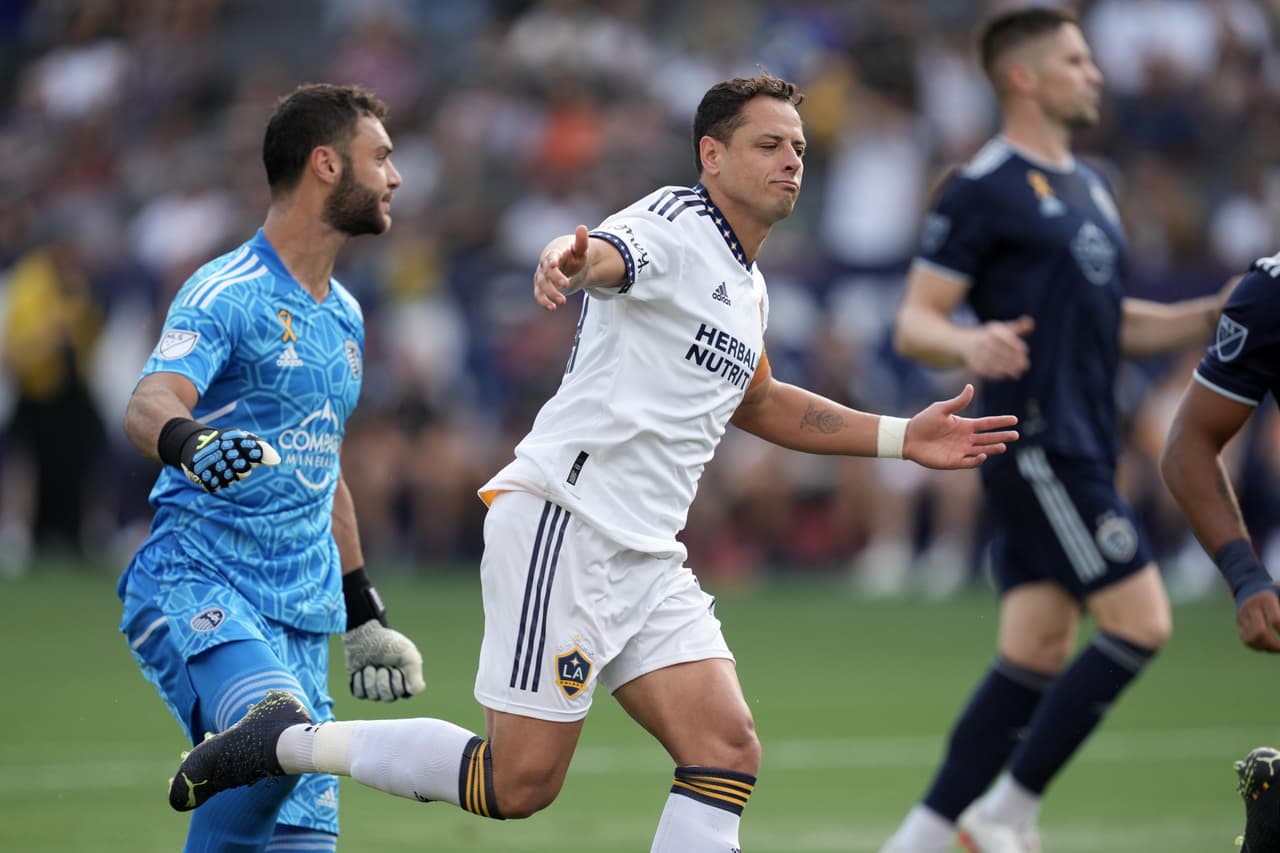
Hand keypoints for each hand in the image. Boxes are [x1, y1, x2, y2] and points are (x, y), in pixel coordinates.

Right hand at [181, 428, 279, 492]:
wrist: (195, 446)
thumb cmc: (228, 444)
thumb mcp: (244, 439)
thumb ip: (262, 448)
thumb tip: (277, 461)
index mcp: (233, 437)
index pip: (255, 453)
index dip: (256, 457)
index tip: (253, 456)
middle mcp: (219, 449)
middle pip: (244, 470)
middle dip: (243, 468)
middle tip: (234, 460)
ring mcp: (208, 463)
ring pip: (231, 479)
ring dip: (230, 475)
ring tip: (223, 465)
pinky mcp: (199, 475)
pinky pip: (216, 485)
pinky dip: (218, 481)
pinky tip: (214, 472)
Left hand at [342, 620, 425, 700]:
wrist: (366, 637)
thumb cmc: (390, 644)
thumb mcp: (407, 654)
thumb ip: (415, 673)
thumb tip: (415, 692)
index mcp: (406, 682)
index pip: (402, 693)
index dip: (397, 679)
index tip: (395, 666)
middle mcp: (392, 690)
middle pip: (388, 697)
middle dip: (382, 678)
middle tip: (382, 666)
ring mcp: (376, 691)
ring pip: (373, 696)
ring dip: (370, 677)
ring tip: (370, 666)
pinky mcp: (361, 690)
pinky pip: (360, 694)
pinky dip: (359, 681)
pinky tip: (361, 671)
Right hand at [534, 225, 589, 310]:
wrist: (567, 262)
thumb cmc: (575, 254)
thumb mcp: (581, 249)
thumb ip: (581, 240)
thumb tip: (582, 227)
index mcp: (555, 254)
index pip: (551, 257)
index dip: (551, 261)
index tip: (555, 266)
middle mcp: (545, 265)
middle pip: (546, 274)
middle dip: (554, 281)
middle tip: (567, 286)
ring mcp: (542, 276)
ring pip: (541, 286)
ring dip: (550, 294)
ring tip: (563, 302)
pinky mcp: (541, 286)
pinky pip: (539, 295)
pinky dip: (544, 302)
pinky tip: (552, 308)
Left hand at [903, 384, 1018, 469]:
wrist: (908, 437)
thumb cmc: (924, 421)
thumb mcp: (941, 409)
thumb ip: (958, 402)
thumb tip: (971, 387)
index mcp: (965, 425)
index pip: (987, 424)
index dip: (1000, 422)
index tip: (1014, 420)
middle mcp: (966, 438)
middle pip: (988, 438)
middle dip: (1002, 436)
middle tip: (1015, 435)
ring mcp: (961, 450)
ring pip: (982, 450)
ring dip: (992, 448)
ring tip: (1003, 446)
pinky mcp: (953, 462)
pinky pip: (969, 462)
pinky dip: (977, 459)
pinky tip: (983, 454)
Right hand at [962, 316, 1033, 378]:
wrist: (963, 342)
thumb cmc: (989, 336)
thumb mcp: (1001, 329)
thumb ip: (1017, 327)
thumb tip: (1030, 322)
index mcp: (991, 331)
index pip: (1005, 337)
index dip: (1015, 344)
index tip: (1025, 350)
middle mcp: (983, 341)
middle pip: (1000, 351)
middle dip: (1014, 359)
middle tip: (1025, 365)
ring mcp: (977, 353)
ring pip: (994, 362)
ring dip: (1008, 368)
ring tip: (1018, 373)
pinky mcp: (974, 364)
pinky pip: (987, 370)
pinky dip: (999, 373)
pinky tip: (1007, 374)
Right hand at [1236, 587, 1279, 652]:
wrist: (1251, 588)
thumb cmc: (1275, 594)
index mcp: (1266, 599)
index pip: (1276, 620)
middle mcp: (1252, 606)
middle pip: (1260, 632)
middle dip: (1275, 645)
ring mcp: (1243, 615)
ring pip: (1252, 639)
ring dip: (1267, 648)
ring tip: (1277, 649)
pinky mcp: (1239, 622)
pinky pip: (1246, 640)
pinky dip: (1258, 647)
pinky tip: (1268, 647)